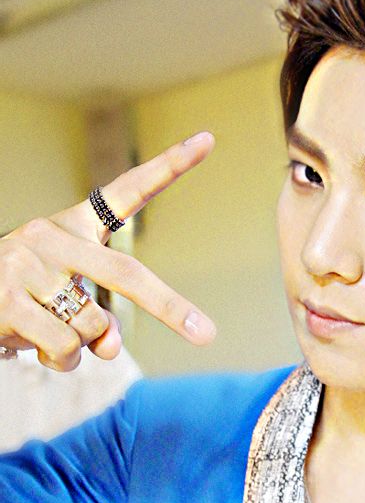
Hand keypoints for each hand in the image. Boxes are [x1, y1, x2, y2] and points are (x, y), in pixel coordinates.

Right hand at [0, 131, 216, 371]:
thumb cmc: (28, 297)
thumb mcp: (71, 302)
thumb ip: (100, 322)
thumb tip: (108, 345)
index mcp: (74, 226)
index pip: (126, 190)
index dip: (167, 166)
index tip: (206, 140)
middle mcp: (51, 237)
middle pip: (125, 273)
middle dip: (169, 306)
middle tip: (205, 334)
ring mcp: (26, 266)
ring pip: (92, 326)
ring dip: (83, 346)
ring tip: (52, 333)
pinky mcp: (7, 300)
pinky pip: (63, 347)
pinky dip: (62, 361)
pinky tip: (34, 346)